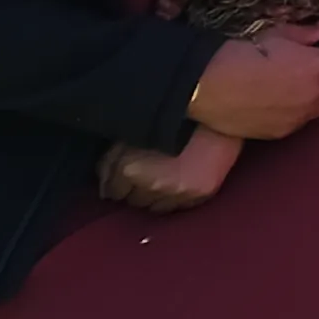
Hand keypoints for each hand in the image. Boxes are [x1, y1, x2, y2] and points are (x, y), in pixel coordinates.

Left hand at [96, 127, 238, 210]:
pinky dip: (174, 198)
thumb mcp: (128, 135)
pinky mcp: (200, 193)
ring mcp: (179, 192)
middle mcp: (153, 186)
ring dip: (154, 197)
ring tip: (158, 180)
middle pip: (134, 202)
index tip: (119, 178)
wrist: (215, 110)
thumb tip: (104, 186)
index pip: (112, 192)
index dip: (115, 183)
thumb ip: (111, 162)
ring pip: (156, 208)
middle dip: (134, 190)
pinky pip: (180, 206)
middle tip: (140, 177)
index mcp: (130, 170)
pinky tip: (175, 184)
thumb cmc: (170, 119)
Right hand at [182, 28, 318, 141]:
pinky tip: (294, 104)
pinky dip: (309, 112)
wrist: (208, 88)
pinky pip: (310, 121)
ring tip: (314, 89)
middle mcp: (316, 91)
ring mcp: (303, 115)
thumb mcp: (272, 35)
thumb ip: (304, 33)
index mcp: (316, 64)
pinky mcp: (287, 131)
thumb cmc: (239, 54)